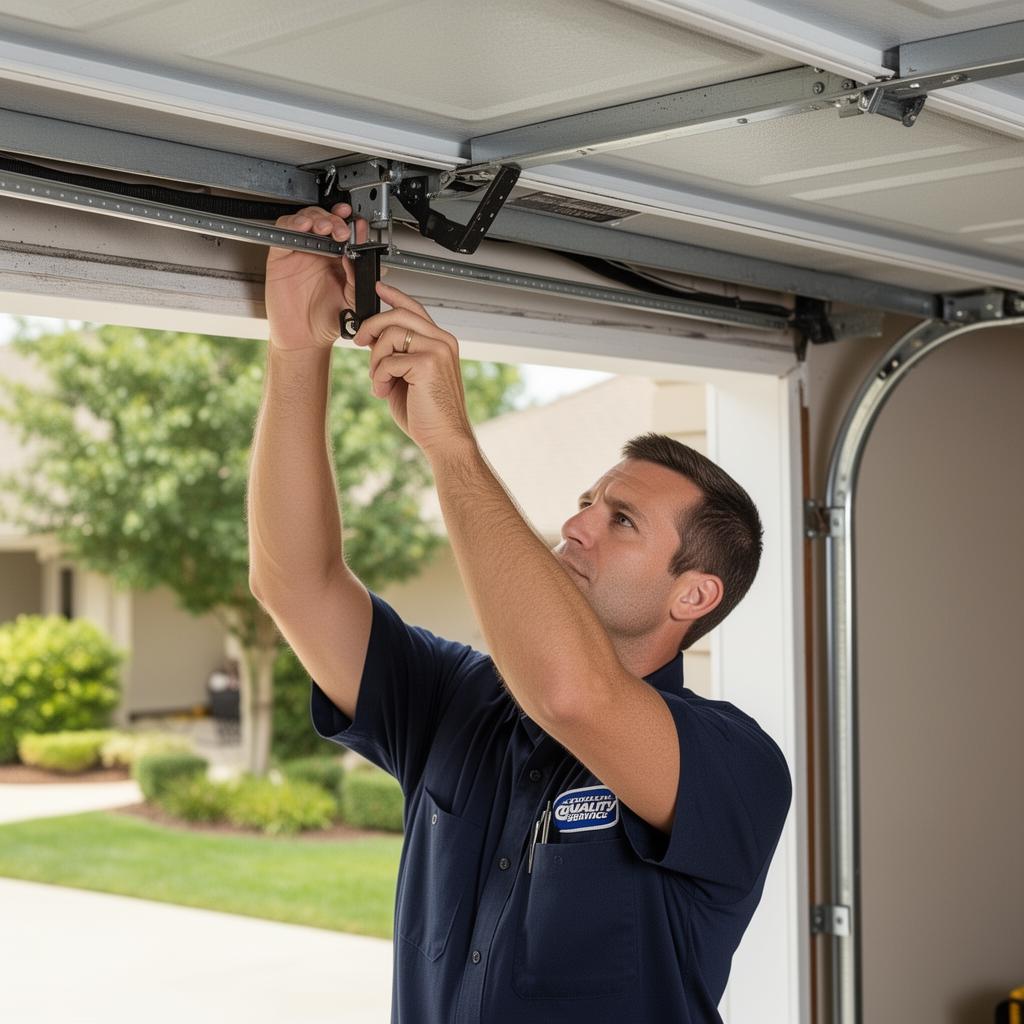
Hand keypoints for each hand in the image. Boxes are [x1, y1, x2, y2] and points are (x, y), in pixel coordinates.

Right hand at [264, 204, 368, 351]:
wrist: (305, 338)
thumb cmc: (327, 320)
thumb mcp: (352, 299)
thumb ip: (358, 278)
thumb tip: (362, 255)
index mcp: (338, 259)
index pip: (344, 231)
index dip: (351, 223)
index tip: (358, 223)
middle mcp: (319, 253)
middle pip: (325, 219)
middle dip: (335, 220)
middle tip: (342, 230)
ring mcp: (300, 252)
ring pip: (306, 219)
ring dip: (317, 217)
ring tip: (326, 228)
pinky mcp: (281, 255)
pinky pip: (284, 231)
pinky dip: (293, 224)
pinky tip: (304, 227)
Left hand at [353, 283, 475, 454]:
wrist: (444, 439)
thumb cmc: (427, 413)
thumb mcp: (407, 377)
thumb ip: (396, 354)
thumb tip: (373, 337)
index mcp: (441, 342)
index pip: (415, 309)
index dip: (394, 295)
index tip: (377, 288)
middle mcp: (443, 341)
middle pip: (398, 315)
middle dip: (372, 326)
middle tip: (359, 341)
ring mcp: (438, 350)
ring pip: (390, 335)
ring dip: (375, 360)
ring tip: (380, 382)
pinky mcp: (428, 363)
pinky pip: (388, 360)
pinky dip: (379, 378)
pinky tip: (385, 393)